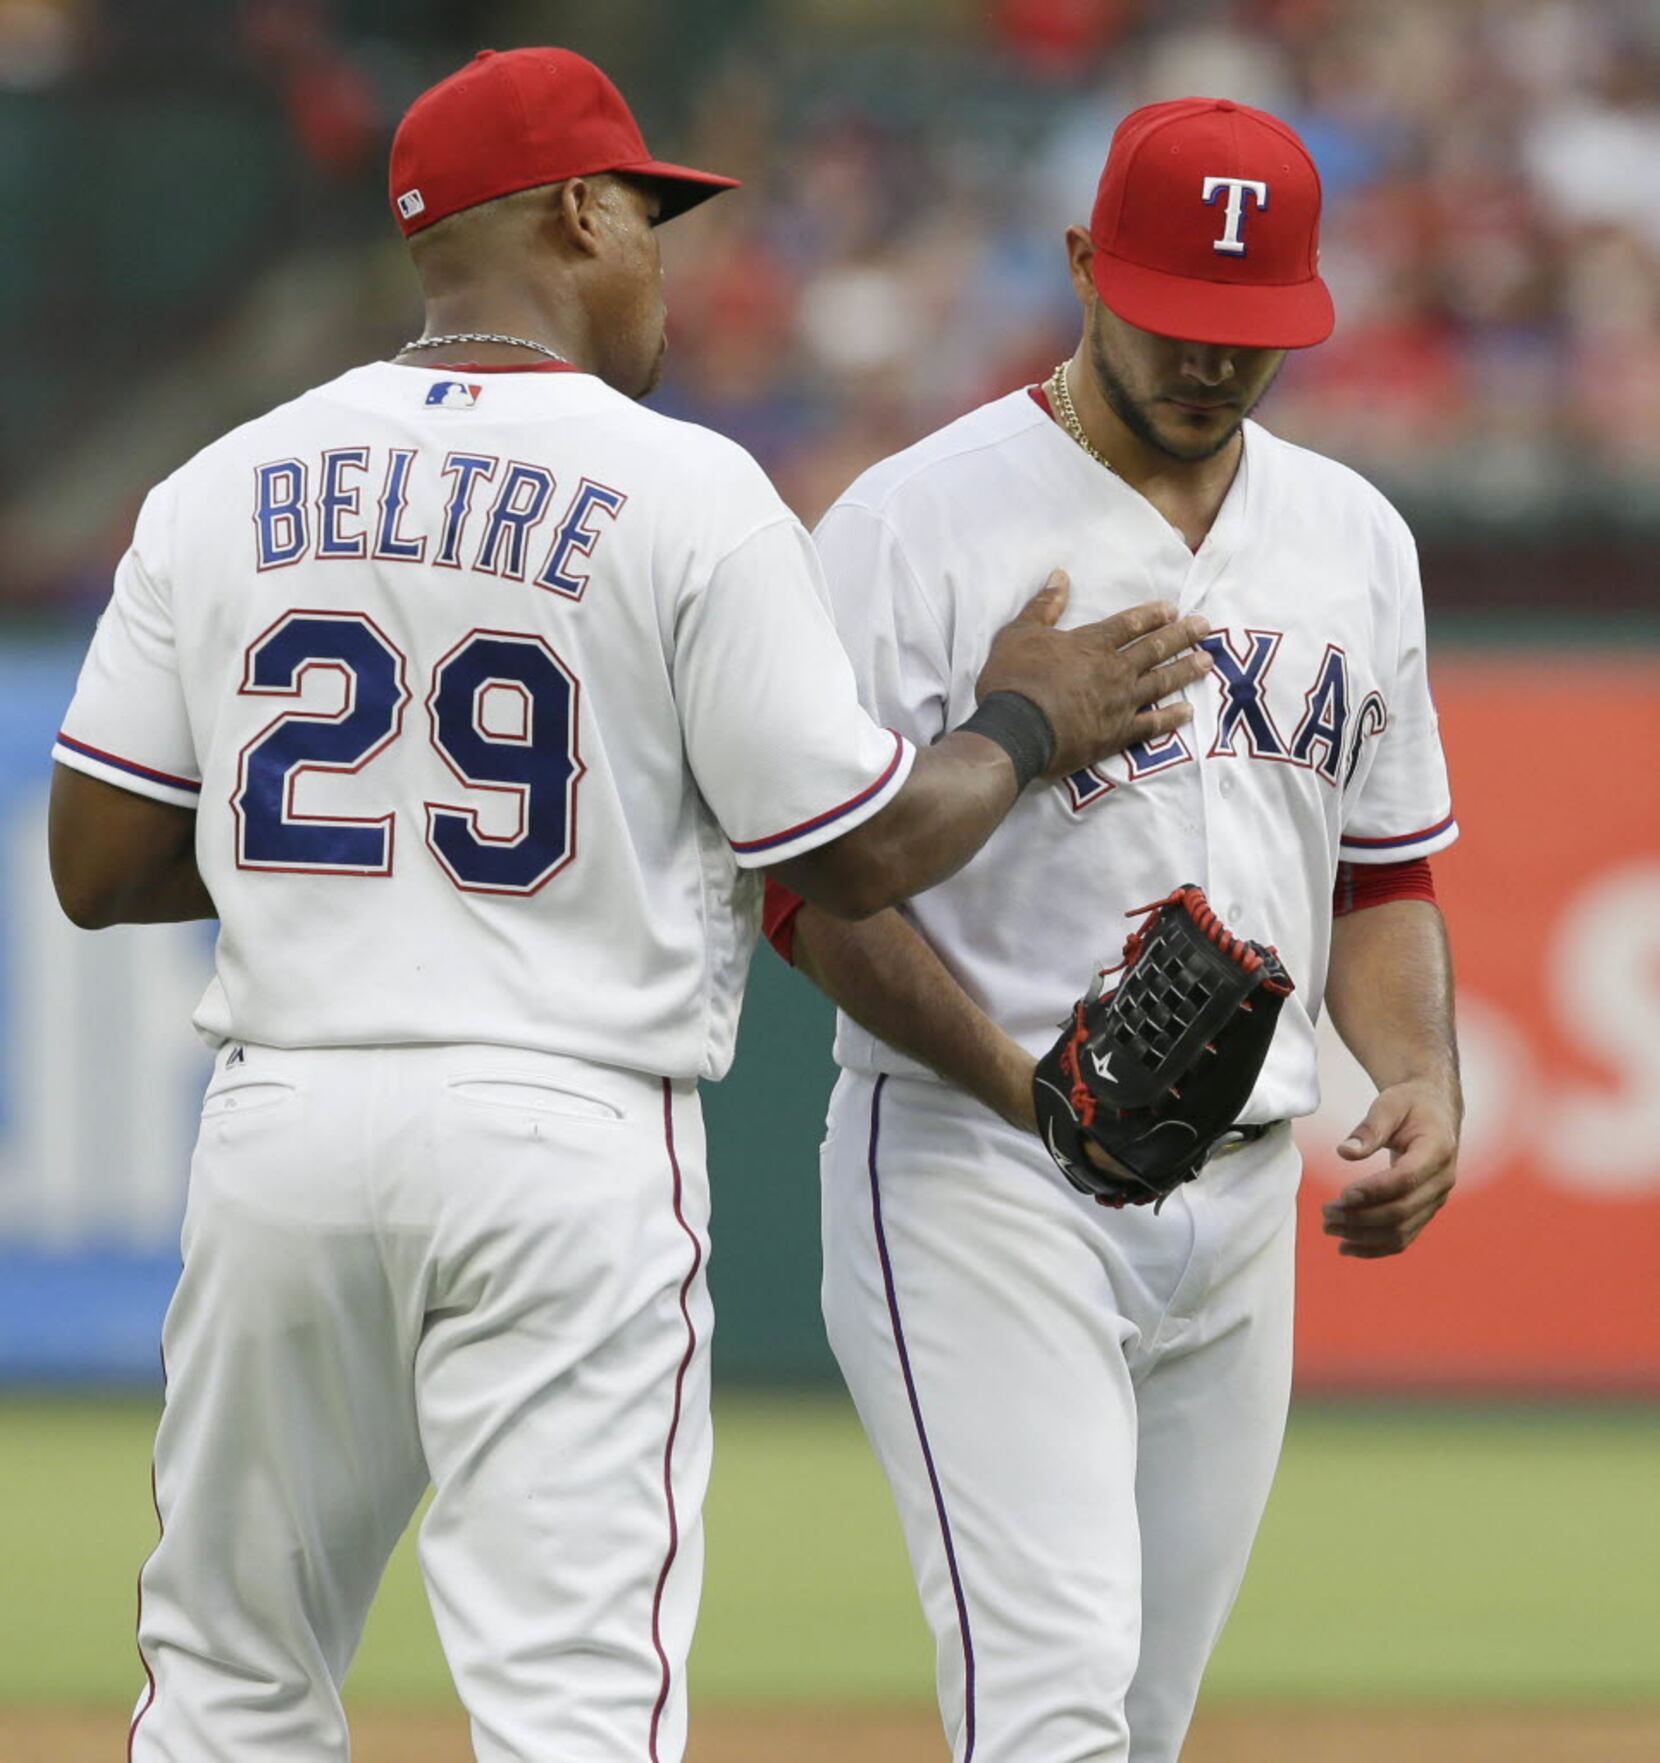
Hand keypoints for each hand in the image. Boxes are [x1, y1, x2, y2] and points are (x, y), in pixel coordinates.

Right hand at [976, 573, 1212, 779]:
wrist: (1016, 729)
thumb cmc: (1013, 679)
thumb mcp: (1019, 633)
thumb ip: (1044, 605)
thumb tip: (1060, 576)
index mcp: (1091, 644)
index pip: (1129, 624)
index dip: (1152, 615)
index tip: (1173, 608)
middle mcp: (1114, 670)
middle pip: (1154, 648)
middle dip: (1182, 635)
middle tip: (1205, 626)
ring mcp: (1120, 703)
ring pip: (1161, 682)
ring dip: (1185, 670)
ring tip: (1207, 661)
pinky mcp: (1117, 734)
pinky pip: (1151, 724)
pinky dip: (1171, 718)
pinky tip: (1188, 712)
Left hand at [1321, 1078, 1459, 1257]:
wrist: (1435, 1112)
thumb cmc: (1409, 1105)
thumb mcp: (1389, 1105)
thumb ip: (1369, 1128)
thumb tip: (1344, 1152)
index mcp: (1437, 1150)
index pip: (1406, 1180)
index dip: (1374, 1191)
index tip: (1341, 1195)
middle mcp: (1442, 1180)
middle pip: (1402, 1211)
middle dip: (1361, 1217)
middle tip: (1325, 1213)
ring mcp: (1436, 1200)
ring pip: (1402, 1230)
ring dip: (1363, 1236)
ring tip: (1329, 1228)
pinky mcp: (1426, 1211)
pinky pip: (1404, 1237)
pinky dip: (1376, 1247)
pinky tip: (1347, 1247)